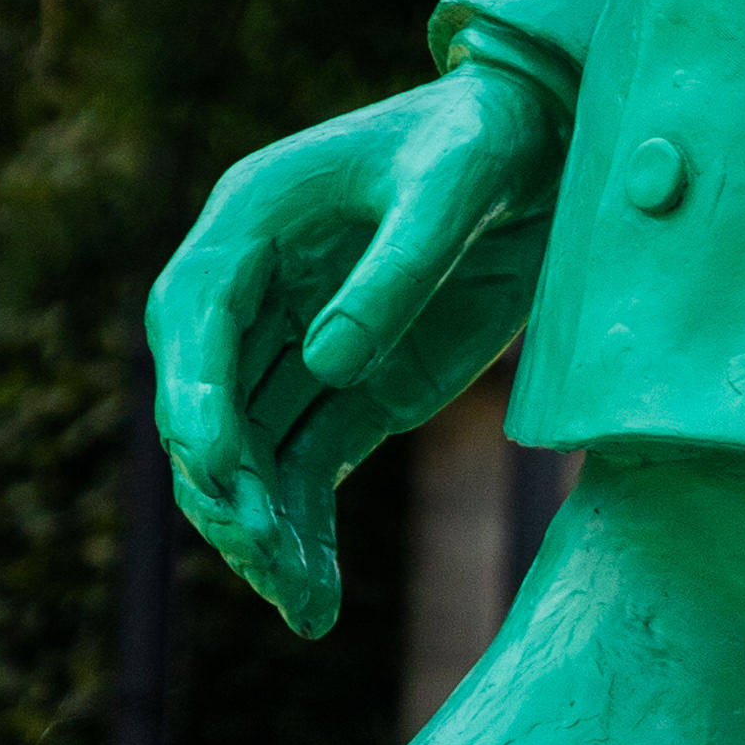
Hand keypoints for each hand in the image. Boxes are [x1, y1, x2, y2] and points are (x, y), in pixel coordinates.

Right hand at [145, 61, 567, 638]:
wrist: (550, 143)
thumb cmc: (492, 138)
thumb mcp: (455, 186)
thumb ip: (397, 269)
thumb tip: (324, 364)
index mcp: (251, 220)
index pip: (194, 316)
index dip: (194, 397)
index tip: (216, 473)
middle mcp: (255, 290)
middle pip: (207, 400)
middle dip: (226, 485)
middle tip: (265, 557)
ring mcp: (299, 345)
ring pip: (250, 452)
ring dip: (263, 531)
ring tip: (301, 605)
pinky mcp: (349, 389)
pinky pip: (304, 470)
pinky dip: (304, 535)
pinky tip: (314, 605)